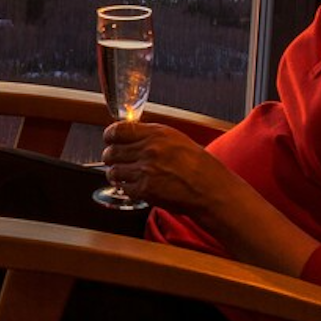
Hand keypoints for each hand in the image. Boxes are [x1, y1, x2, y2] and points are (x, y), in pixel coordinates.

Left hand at [98, 120, 235, 216]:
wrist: (210, 189)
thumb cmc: (198, 166)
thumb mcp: (176, 140)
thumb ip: (151, 136)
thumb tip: (130, 135)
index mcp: (156, 134)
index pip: (118, 130)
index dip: (110, 136)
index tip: (110, 139)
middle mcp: (149, 150)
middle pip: (112, 151)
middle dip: (111, 157)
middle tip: (116, 160)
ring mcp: (146, 170)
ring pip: (113, 171)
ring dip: (117, 174)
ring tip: (126, 175)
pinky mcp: (145, 190)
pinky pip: (123, 188)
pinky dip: (127, 188)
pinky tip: (136, 186)